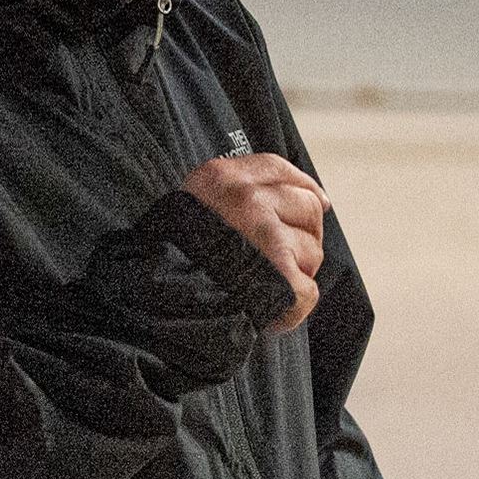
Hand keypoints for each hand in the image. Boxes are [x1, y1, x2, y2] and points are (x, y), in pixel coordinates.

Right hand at [182, 154, 327, 332]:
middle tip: (274, 260)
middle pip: (309, 208)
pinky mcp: (280, 275)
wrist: (159, 303)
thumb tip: (315, 197)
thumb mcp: (192, 207)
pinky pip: (308, 292)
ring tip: (260, 284)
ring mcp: (266, 237)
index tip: (319, 200)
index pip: (279, 168)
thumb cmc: (176, 259)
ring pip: (313, 251)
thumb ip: (237, 194)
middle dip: (302, 236)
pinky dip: (293, 307)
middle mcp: (247, 201)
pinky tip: (270, 310)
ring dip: (296, 273)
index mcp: (221, 178)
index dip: (304, 185)